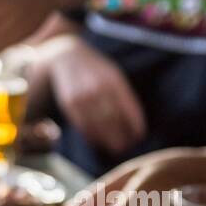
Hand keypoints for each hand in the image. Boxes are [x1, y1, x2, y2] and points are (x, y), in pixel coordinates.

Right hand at [45, 36, 146, 155]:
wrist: (66, 56)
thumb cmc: (95, 69)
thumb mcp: (113, 75)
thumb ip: (123, 95)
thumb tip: (133, 122)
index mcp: (114, 81)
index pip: (128, 108)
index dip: (135, 124)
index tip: (139, 136)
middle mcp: (98, 89)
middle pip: (113, 120)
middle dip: (121, 137)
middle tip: (126, 147)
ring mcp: (82, 97)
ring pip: (97, 126)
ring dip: (107, 140)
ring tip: (114, 148)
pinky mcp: (69, 104)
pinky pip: (82, 125)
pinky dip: (91, 136)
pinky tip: (97, 141)